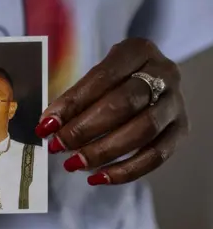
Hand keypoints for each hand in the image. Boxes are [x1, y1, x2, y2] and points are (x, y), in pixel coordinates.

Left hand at [35, 38, 188, 184]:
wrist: (150, 80)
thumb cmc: (114, 79)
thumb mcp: (96, 77)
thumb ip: (75, 99)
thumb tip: (48, 127)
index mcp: (137, 51)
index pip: (102, 78)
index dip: (72, 103)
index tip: (47, 125)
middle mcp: (163, 73)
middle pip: (124, 103)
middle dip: (85, 129)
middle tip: (58, 145)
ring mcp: (175, 102)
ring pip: (143, 130)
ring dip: (103, 151)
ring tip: (74, 163)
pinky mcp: (181, 129)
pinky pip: (156, 156)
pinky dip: (125, 171)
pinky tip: (98, 177)